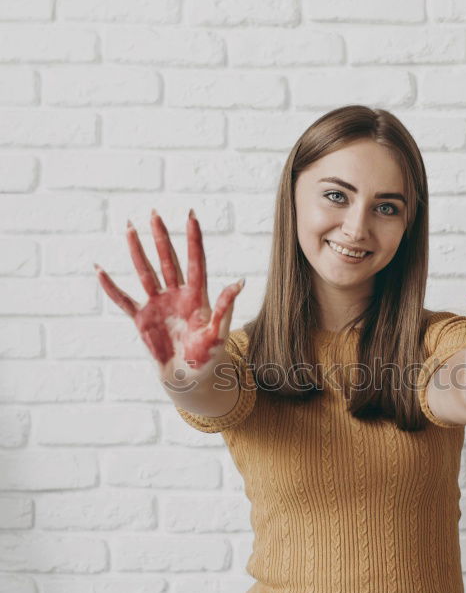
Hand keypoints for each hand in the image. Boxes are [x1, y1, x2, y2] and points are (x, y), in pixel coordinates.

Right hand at [94, 209, 244, 385]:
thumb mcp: (218, 334)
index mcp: (197, 297)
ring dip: (138, 250)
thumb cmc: (208, 358)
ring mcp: (158, 305)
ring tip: (130, 228)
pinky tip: (100, 270)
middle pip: (168, 261)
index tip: (191, 216)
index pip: (195, 263)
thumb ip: (225, 308)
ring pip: (146, 272)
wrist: (189, 378)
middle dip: (161, 237)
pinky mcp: (142, 319)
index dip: (193, 240)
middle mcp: (177, 295)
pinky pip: (124, 300)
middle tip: (154, 213)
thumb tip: (240, 282)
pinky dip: (111, 287)